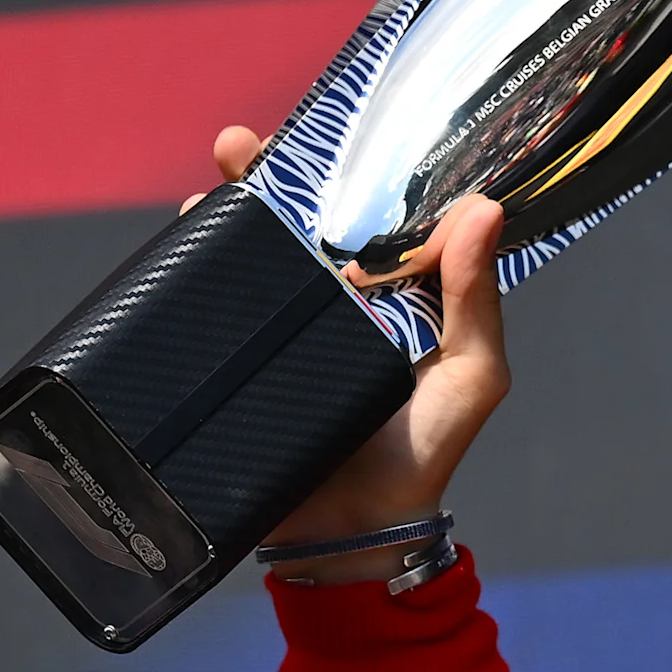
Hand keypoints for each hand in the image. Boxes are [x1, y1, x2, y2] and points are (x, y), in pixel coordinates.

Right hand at [201, 126, 513, 585]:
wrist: (352, 537)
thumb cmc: (424, 456)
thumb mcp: (471, 376)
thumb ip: (476, 299)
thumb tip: (484, 210)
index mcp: (395, 295)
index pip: (371, 214)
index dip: (347, 170)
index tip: (327, 134)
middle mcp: (336, 302)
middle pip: (299, 218)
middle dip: (267, 175)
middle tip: (241, 147)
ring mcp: (284, 328)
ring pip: (251, 251)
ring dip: (228, 208)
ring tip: (215, 185)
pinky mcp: (239, 359)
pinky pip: (213, 302)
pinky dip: (192, 264)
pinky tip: (187, 234)